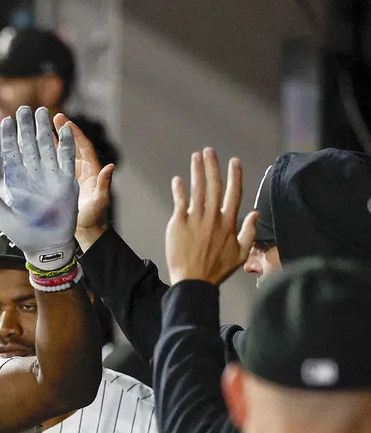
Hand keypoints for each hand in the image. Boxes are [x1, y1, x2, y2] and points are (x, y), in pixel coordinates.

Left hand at [0, 106, 77, 270]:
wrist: (46, 248)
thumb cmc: (23, 235)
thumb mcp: (3, 218)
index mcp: (17, 182)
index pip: (11, 154)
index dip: (8, 138)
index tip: (4, 121)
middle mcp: (33, 177)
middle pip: (28, 146)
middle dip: (25, 127)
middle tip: (23, 108)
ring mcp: (50, 178)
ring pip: (46, 148)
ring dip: (44, 130)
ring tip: (42, 111)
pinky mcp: (66, 183)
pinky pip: (67, 160)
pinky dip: (65, 145)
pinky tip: (64, 130)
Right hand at [52, 113, 115, 249]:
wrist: (85, 231)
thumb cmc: (94, 217)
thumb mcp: (99, 201)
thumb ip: (104, 184)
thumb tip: (111, 167)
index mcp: (90, 170)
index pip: (83, 147)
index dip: (75, 133)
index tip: (65, 122)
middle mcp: (80, 169)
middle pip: (70, 145)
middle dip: (61, 130)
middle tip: (51, 116)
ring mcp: (69, 175)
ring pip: (59, 153)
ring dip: (51, 140)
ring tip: (39, 127)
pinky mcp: (60, 183)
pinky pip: (51, 166)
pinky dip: (44, 157)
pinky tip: (32, 150)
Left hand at [165, 147, 257, 285]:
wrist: (193, 281)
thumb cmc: (217, 269)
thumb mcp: (241, 253)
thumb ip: (249, 232)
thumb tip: (254, 213)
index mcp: (229, 223)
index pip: (234, 193)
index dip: (234, 175)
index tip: (234, 161)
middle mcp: (213, 217)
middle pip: (214, 185)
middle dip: (212, 166)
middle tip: (209, 151)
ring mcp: (195, 219)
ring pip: (197, 189)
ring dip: (197, 171)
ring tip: (196, 157)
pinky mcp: (178, 223)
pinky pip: (180, 202)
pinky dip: (179, 190)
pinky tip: (178, 179)